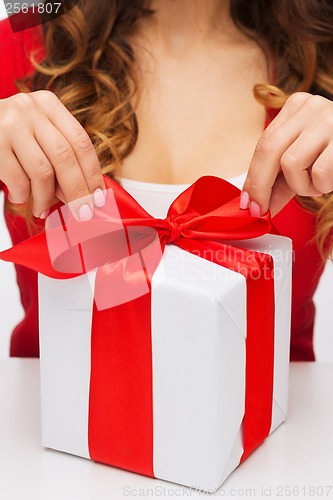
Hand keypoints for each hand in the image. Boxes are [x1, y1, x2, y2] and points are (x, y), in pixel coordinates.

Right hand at [0, 90, 105, 219]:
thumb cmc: (10, 136)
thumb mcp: (38, 132)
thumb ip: (61, 154)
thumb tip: (85, 194)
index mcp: (49, 105)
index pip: (81, 142)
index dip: (93, 173)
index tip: (99, 198)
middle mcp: (30, 110)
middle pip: (65, 158)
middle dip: (77, 191)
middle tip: (82, 213)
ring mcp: (10, 126)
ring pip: (42, 172)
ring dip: (46, 198)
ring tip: (42, 209)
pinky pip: (18, 180)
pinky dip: (22, 196)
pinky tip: (19, 198)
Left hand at [240, 92, 332, 216]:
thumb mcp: (306, 160)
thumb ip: (280, 179)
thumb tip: (254, 205)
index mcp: (298, 106)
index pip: (263, 143)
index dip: (252, 177)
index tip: (248, 203)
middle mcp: (313, 107)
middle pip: (269, 149)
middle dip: (261, 186)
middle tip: (261, 209)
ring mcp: (331, 119)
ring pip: (291, 163)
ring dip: (302, 186)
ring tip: (318, 184)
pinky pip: (319, 172)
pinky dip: (322, 185)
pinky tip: (332, 179)